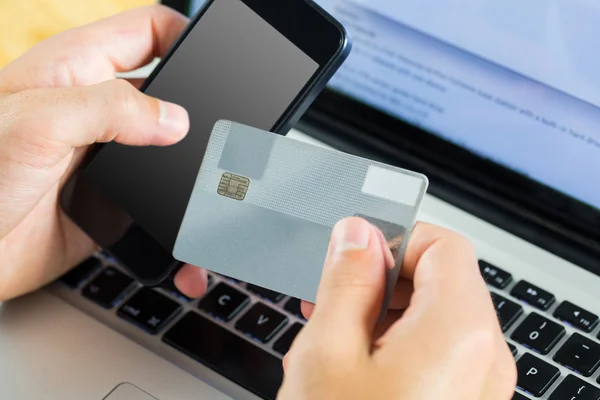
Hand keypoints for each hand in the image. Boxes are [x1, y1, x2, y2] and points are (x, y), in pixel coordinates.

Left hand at [0, 5, 207, 300]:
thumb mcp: (35, 124)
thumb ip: (108, 109)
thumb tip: (175, 119)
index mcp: (78, 70)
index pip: (149, 32)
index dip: (187, 36)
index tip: (217, 63)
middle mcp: (99, 111)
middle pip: (172, 94)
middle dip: (202, 111)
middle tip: (223, 136)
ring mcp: (110, 158)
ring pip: (173, 152)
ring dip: (195, 170)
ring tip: (212, 189)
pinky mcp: (115, 204)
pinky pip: (161, 203)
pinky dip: (180, 217)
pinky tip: (186, 232)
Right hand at [283, 218, 516, 398]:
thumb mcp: (329, 354)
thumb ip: (346, 281)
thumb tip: (357, 234)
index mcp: (459, 331)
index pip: (442, 243)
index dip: (393, 238)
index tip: (352, 254)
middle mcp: (484, 358)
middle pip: (439, 280)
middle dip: (380, 281)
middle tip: (329, 300)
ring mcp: (479, 387)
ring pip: (434, 318)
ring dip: (382, 316)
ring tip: (332, 341)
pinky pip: (437, 354)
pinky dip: (396, 347)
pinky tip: (352, 368)